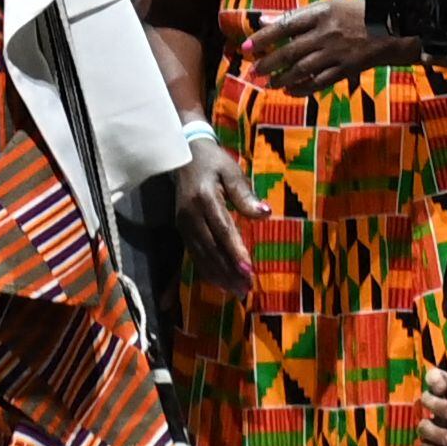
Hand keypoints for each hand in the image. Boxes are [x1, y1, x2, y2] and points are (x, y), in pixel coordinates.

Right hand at [175, 137, 261, 290]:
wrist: (183, 154)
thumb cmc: (213, 162)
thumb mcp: (231, 171)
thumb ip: (245, 194)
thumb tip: (265, 213)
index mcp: (204, 199)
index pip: (223, 230)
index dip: (235, 252)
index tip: (249, 271)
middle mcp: (190, 215)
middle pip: (210, 248)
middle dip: (228, 271)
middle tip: (246, 289)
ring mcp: (183, 223)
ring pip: (200, 255)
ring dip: (218, 275)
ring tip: (236, 291)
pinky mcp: (181, 228)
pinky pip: (194, 253)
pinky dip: (207, 269)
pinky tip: (219, 281)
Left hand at [246, 0, 407, 92]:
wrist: (395, 27)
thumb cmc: (357, 14)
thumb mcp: (327, 7)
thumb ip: (295, 15)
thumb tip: (263, 20)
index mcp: (320, 13)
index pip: (283, 26)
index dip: (262, 38)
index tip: (245, 47)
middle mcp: (326, 33)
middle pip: (289, 51)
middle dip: (268, 63)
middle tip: (254, 71)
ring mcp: (336, 53)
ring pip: (301, 69)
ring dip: (282, 78)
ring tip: (269, 83)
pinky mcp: (346, 68)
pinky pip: (319, 82)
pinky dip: (302, 88)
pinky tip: (290, 91)